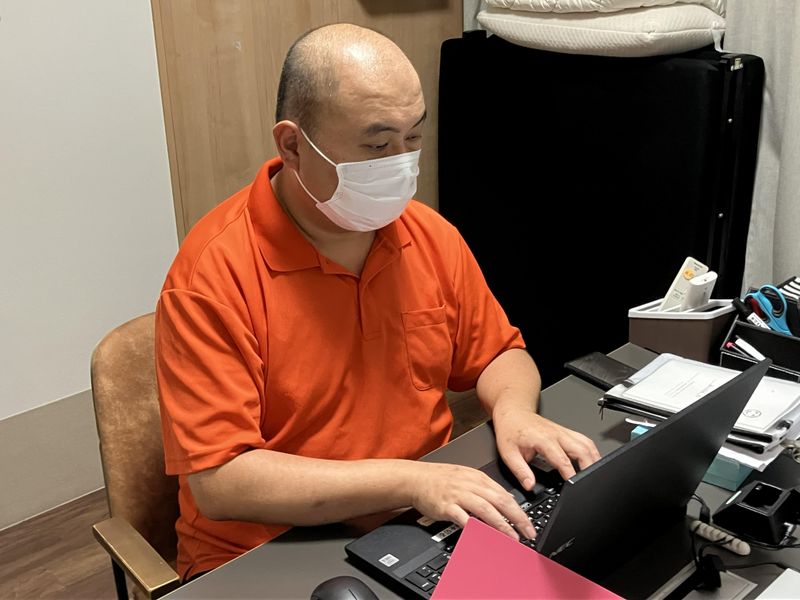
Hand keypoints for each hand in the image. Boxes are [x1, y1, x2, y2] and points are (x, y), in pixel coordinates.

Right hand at [402, 461, 536, 539]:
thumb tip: (507, 499)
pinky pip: (464, 518)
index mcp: (479, 478)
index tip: (528, 525)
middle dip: (517, 519)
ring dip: (501, 525)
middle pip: (500, 501)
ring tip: (511, 538)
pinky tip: (484, 537)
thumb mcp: (467, 478)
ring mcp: (459, 495)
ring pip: (486, 510)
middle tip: (528, 533)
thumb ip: (487, 489)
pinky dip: (475, 528)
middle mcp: (471, 485)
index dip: (519, 511)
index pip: (505, 495)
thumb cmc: (440, 480)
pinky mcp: (447, 506)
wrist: (416, 478)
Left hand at [493, 407, 600, 490]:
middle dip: (589, 467)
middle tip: (590, 483)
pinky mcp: (566, 432)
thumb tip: (529, 485)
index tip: (574, 486)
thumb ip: (520, 471)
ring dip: (594, 459)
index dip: (570, 474)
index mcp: (543, 439)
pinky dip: (591, 452)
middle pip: (582, 450)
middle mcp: (557, 434)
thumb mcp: (508, 453)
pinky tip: (592, 461)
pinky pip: (584, 440)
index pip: (562, 460)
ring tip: (595, 475)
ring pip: (586, 444)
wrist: (513, 412)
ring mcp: (563, 432)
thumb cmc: (510, 430)